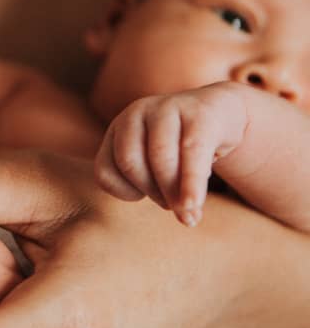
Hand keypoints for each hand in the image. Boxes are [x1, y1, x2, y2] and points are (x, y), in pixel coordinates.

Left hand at [94, 83, 246, 225]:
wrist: (222, 112)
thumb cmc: (184, 147)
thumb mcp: (159, 163)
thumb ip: (154, 185)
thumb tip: (185, 219)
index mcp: (118, 129)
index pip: (104, 170)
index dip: (125, 193)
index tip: (146, 198)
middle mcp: (135, 113)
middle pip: (129, 163)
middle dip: (152, 192)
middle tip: (174, 206)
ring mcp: (165, 108)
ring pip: (159, 158)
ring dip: (173, 191)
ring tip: (189, 208)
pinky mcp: (198, 113)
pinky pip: (191, 152)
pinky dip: (191, 183)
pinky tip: (194, 204)